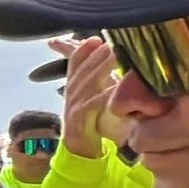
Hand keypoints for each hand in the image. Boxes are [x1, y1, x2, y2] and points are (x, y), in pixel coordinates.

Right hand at [60, 37, 114, 158]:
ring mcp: (74, 104)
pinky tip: (116, 85)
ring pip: (88, 81)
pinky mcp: (80, 118)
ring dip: (101, 67)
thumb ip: (99, 79)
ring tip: (115, 55)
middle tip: (113, 41)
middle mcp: (72, 91)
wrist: (79, 149)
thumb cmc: (90, 121)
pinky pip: (94, 102)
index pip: (75, 60)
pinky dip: (105, 93)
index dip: (85, 48)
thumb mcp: (93, 96)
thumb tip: (115, 59)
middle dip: (97, 53)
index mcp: (74, 84)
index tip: (97, 39)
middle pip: (83, 67)